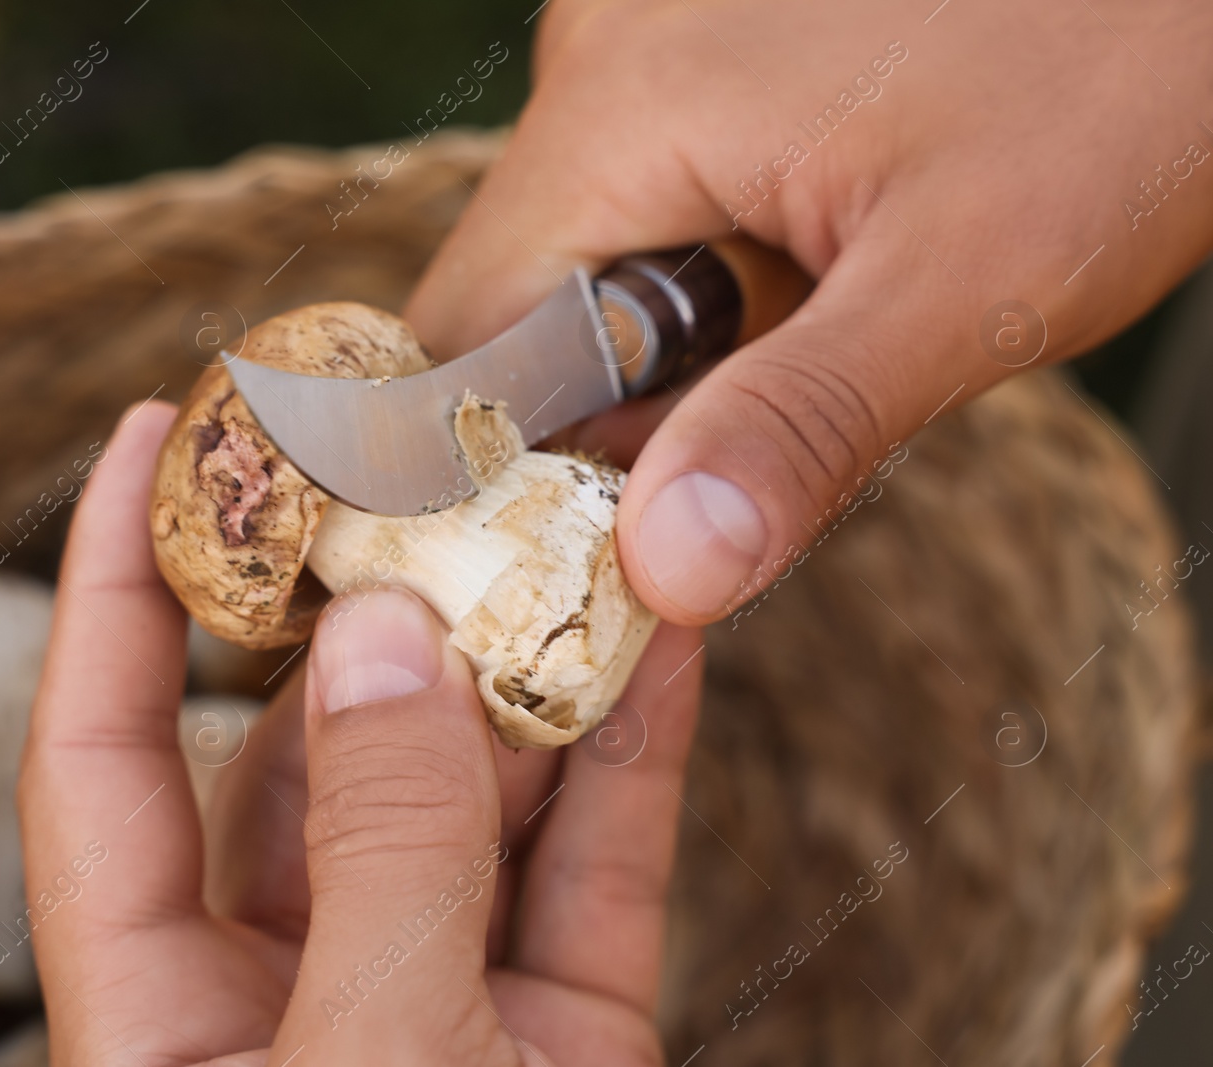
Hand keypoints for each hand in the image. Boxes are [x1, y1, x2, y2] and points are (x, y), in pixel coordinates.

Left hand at [19, 401, 705, 1064]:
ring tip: (561, 521)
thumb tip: (385, 632)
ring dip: (518, 667)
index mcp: (157, 1017)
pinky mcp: (568, 1036)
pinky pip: (597, 868)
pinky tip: (660, 637)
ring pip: (465, 799)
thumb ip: (380, 848)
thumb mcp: (371, 1058)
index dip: (112, 589)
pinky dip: (628, 757)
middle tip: (413, 464)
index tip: (154, 432)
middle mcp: (288, 994)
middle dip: (366, 609)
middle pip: (306, 757)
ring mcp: (437, 1009)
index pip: (101, 759)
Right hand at [406, 0, 1212, 624]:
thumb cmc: (1121, 69)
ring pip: (589, 257)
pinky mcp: (707, 46)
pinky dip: (710, 276)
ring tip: (813, 340)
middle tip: (736, 466)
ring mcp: (653, 38)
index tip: (593, 554)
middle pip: (521, 303)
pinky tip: (816, 272)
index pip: (463, 338)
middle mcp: (606, 56)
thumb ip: (804, 427)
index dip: (503, 469)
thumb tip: (661, 573)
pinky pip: (653, 200)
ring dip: (672, 346)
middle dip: (612, 411)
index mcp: (624, 106)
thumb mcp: (970, 282)